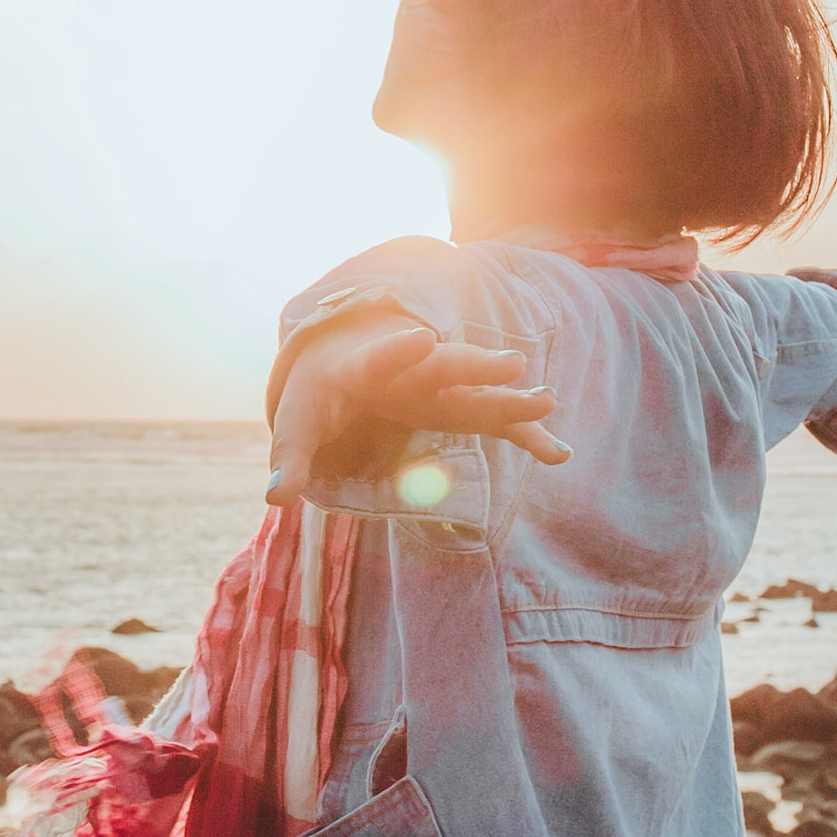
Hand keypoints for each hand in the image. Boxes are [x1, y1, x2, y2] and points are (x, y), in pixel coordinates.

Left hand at [264, 312, 569, 506]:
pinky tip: (558, 453)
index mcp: (366, 367)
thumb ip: (290, 458)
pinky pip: (495, 422)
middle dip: (477, 366)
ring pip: (478, 391)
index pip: (382, 356)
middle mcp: (411, 370)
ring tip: (547, 401)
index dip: (398, 349)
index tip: (422, 337)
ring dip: (511, 399)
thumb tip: (277, 498)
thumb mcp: (297, 419)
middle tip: (512, 364)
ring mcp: (439, 387)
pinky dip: (525, 436)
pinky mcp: (456, 407)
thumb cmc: (318, 391)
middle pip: (446, 366)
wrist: (344, 355)